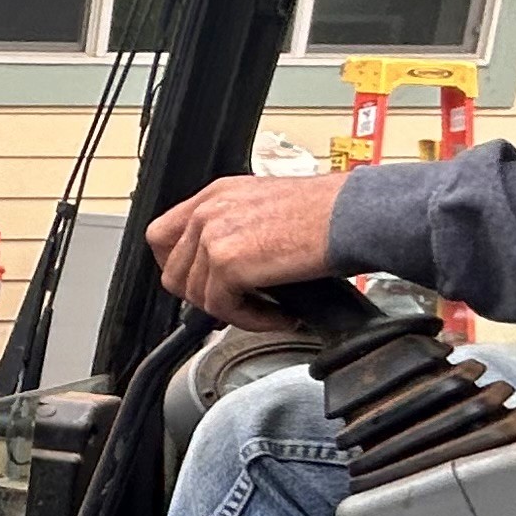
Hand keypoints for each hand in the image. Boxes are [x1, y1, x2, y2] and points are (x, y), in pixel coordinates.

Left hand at [145, 174, 347, 330]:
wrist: (353, 214)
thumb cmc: (328, 211)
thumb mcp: (265, 207)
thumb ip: (234, 230)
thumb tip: (221, 268)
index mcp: (216, 195)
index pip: (162, 236)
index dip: (177, 266)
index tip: (201, 283)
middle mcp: (208, 211)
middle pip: (174, 273)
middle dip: (205, 296)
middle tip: (238, 303)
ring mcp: (213, 236)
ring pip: (197, 297)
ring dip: (233, 311)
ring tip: (268, 309)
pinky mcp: (227, 263)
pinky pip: (221, 310)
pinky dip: (250, 320)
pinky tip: (279, 313)